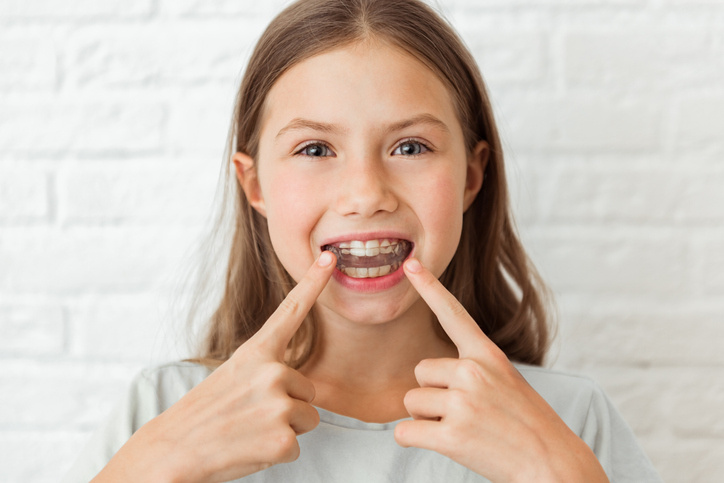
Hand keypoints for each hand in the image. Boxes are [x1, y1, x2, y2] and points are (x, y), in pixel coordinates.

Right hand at [93, 251, 336, 482]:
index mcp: (256, 352)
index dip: (313, 281)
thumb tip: (291, 381)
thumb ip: (265, 370)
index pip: (292, 310)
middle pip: (308, 391)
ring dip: (284, 429)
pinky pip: (297, 446)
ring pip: (307, 418)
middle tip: (250, 416)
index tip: (331, 257)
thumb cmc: (203, 415)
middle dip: (287, 406)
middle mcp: (272, 371)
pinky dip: (276, 453)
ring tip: (249, 431)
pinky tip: (249, 449)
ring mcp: (279, 404)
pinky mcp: (282, 438)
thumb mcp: (232, 377)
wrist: (170, 452)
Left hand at [394, 258, 608, 482]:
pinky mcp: (451, 436)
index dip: (430, 287)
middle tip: (466, 414)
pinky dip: (413, 441)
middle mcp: (473, 372)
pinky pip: (404, 432)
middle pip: (419, 372)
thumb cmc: (528, 427)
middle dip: (432, 394)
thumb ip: (472, 371)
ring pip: (411, 403)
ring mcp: (462, 403)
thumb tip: (427, 377)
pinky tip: (447, 446)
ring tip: (466, 431)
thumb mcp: (507, 383)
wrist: (554, 466)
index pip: (453, 314)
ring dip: (427, 420)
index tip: (411, 263)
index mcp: (488, 356)